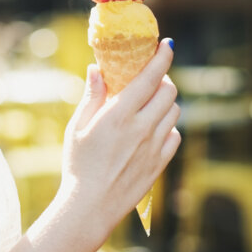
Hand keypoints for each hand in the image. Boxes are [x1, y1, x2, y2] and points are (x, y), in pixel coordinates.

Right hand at [57, 39, 180, 237]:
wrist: (90, 206)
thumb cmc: (78, 165)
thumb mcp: (77, 127)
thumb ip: (92, 96)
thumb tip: (96, 69)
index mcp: (119, 115)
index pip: (150, 77)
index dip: (162, 57)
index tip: (167, 45)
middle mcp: (142, 128)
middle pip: (169, 92)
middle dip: (163, 80)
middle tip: (150, 81)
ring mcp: (154, 146)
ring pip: (175, 113)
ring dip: (165, 103)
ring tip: (149, 106)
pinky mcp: (160, 163)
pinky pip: (174, 135)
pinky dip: (167, 127)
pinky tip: (152, 130)